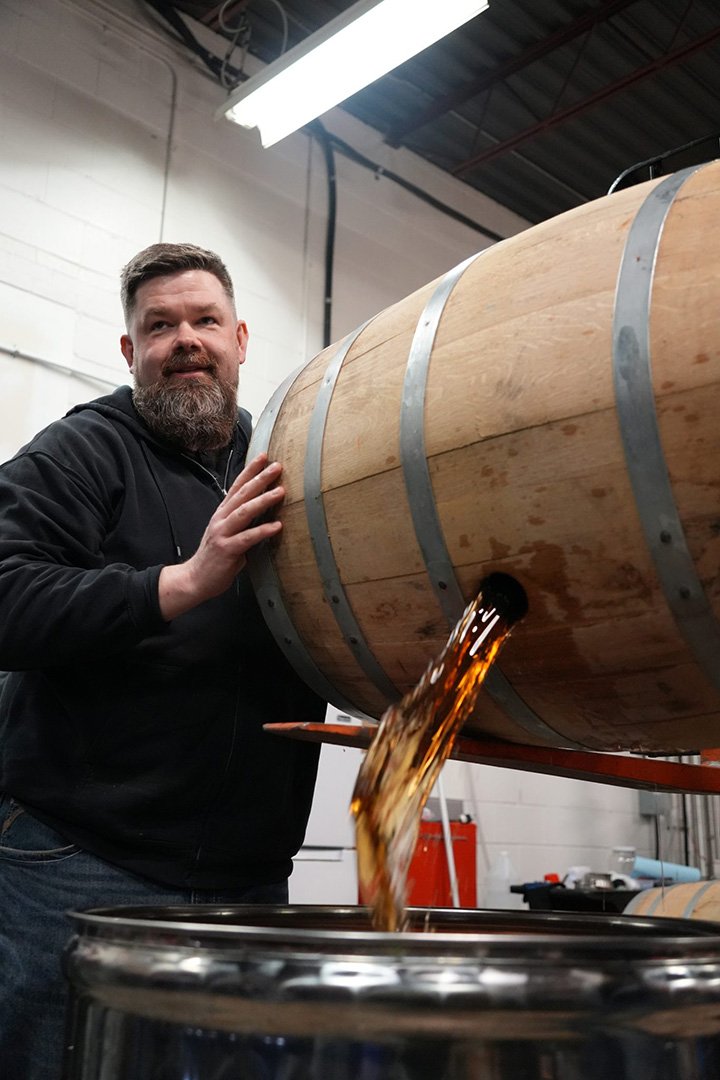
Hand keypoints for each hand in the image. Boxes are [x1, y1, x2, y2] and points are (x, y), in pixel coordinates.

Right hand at [158, 452, 283, 619]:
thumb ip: (242, 523)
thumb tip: (264, 514)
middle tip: (277, 466)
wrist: (194, 579)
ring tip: (281, 492)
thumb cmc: (215, 558)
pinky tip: (277, 526)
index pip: (237, 486)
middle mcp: (221, 519)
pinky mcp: (226, 550)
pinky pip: (247, 538)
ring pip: (244, 512)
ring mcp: (222, 533)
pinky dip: (262, 530)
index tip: (264, 456)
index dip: (250, 470)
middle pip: (242, 494)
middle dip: (260, 478)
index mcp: (222, 513)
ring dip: (263, 500)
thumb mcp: (228, 534)